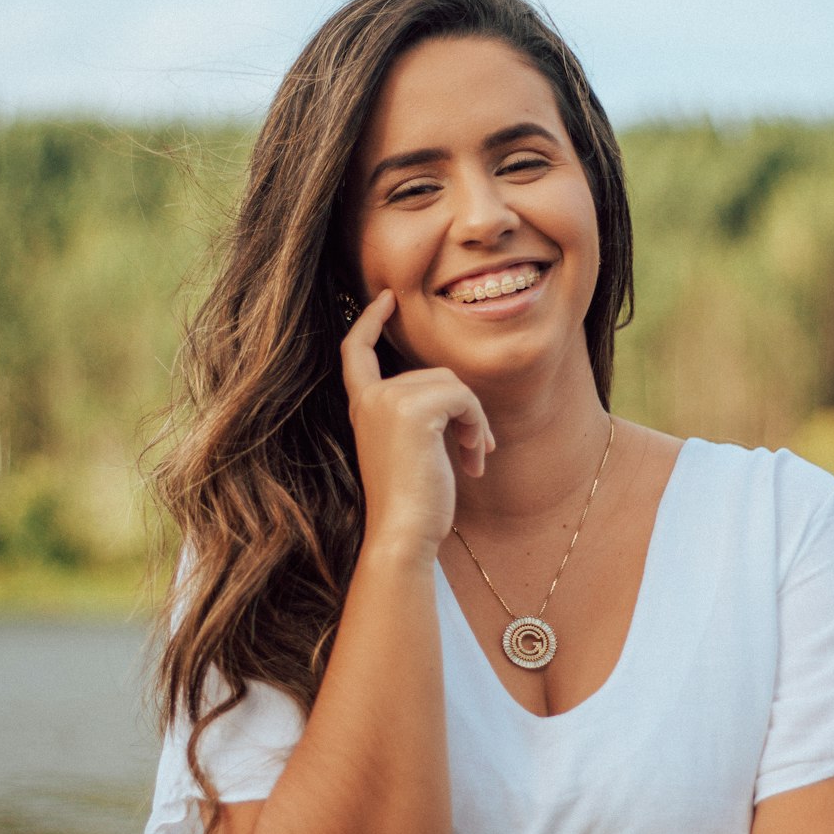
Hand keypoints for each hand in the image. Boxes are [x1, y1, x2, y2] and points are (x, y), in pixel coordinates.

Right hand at [341, 289, 494, 552]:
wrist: (402, 535)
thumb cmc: (412, 506)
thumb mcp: (409, 450)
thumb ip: (417, 415)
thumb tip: (456, 394)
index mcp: (362, 407)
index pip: (356, 351)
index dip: (369, 321)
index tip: (387, 299)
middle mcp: (370, 398)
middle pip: (435, 373)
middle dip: (464, 410)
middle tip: (476, 450)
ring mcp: (387, 400)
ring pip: (453, 384)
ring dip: (474, 422)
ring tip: (474, 459)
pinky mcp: (411, 409)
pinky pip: (463, 398)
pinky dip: (477, 427)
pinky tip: (475, 461)